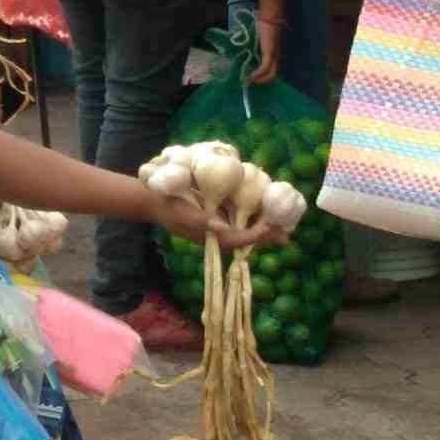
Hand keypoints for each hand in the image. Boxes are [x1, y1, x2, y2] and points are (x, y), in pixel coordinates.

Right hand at [148, 193, 289, 249]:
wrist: (153, 200)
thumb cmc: (168, 207)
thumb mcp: (183, 214)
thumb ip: (201, 221)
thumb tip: (222, 227)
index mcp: (210, 237)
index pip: (237, 240)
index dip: (254, 235)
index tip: (270, 228)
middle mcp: (217, 233)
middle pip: (245, 238)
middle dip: (265, 236)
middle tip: (286, 235)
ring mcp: (216, 224)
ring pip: (243, 228)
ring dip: (261, 227)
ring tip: (282, 226)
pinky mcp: (214, 214)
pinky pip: (236, 217)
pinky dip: (250, 215)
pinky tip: (262, 209)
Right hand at [248, 18, 281, 83]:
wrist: (270, 18)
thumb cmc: (263, 25)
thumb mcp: (257, 38)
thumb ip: (254, 45)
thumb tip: (243, 50)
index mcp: (274, 53)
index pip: (272, 69)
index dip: (263, 76)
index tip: (252, 78)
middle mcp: (276, 56)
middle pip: (273, 74)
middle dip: (262, 81)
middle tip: (250, 82)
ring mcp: (274, 55)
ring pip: (271, 74)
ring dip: (260, 79)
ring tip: (249, 81)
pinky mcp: (270, 53)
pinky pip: (265, 68)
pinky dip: (258, 74)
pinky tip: (250, 76)